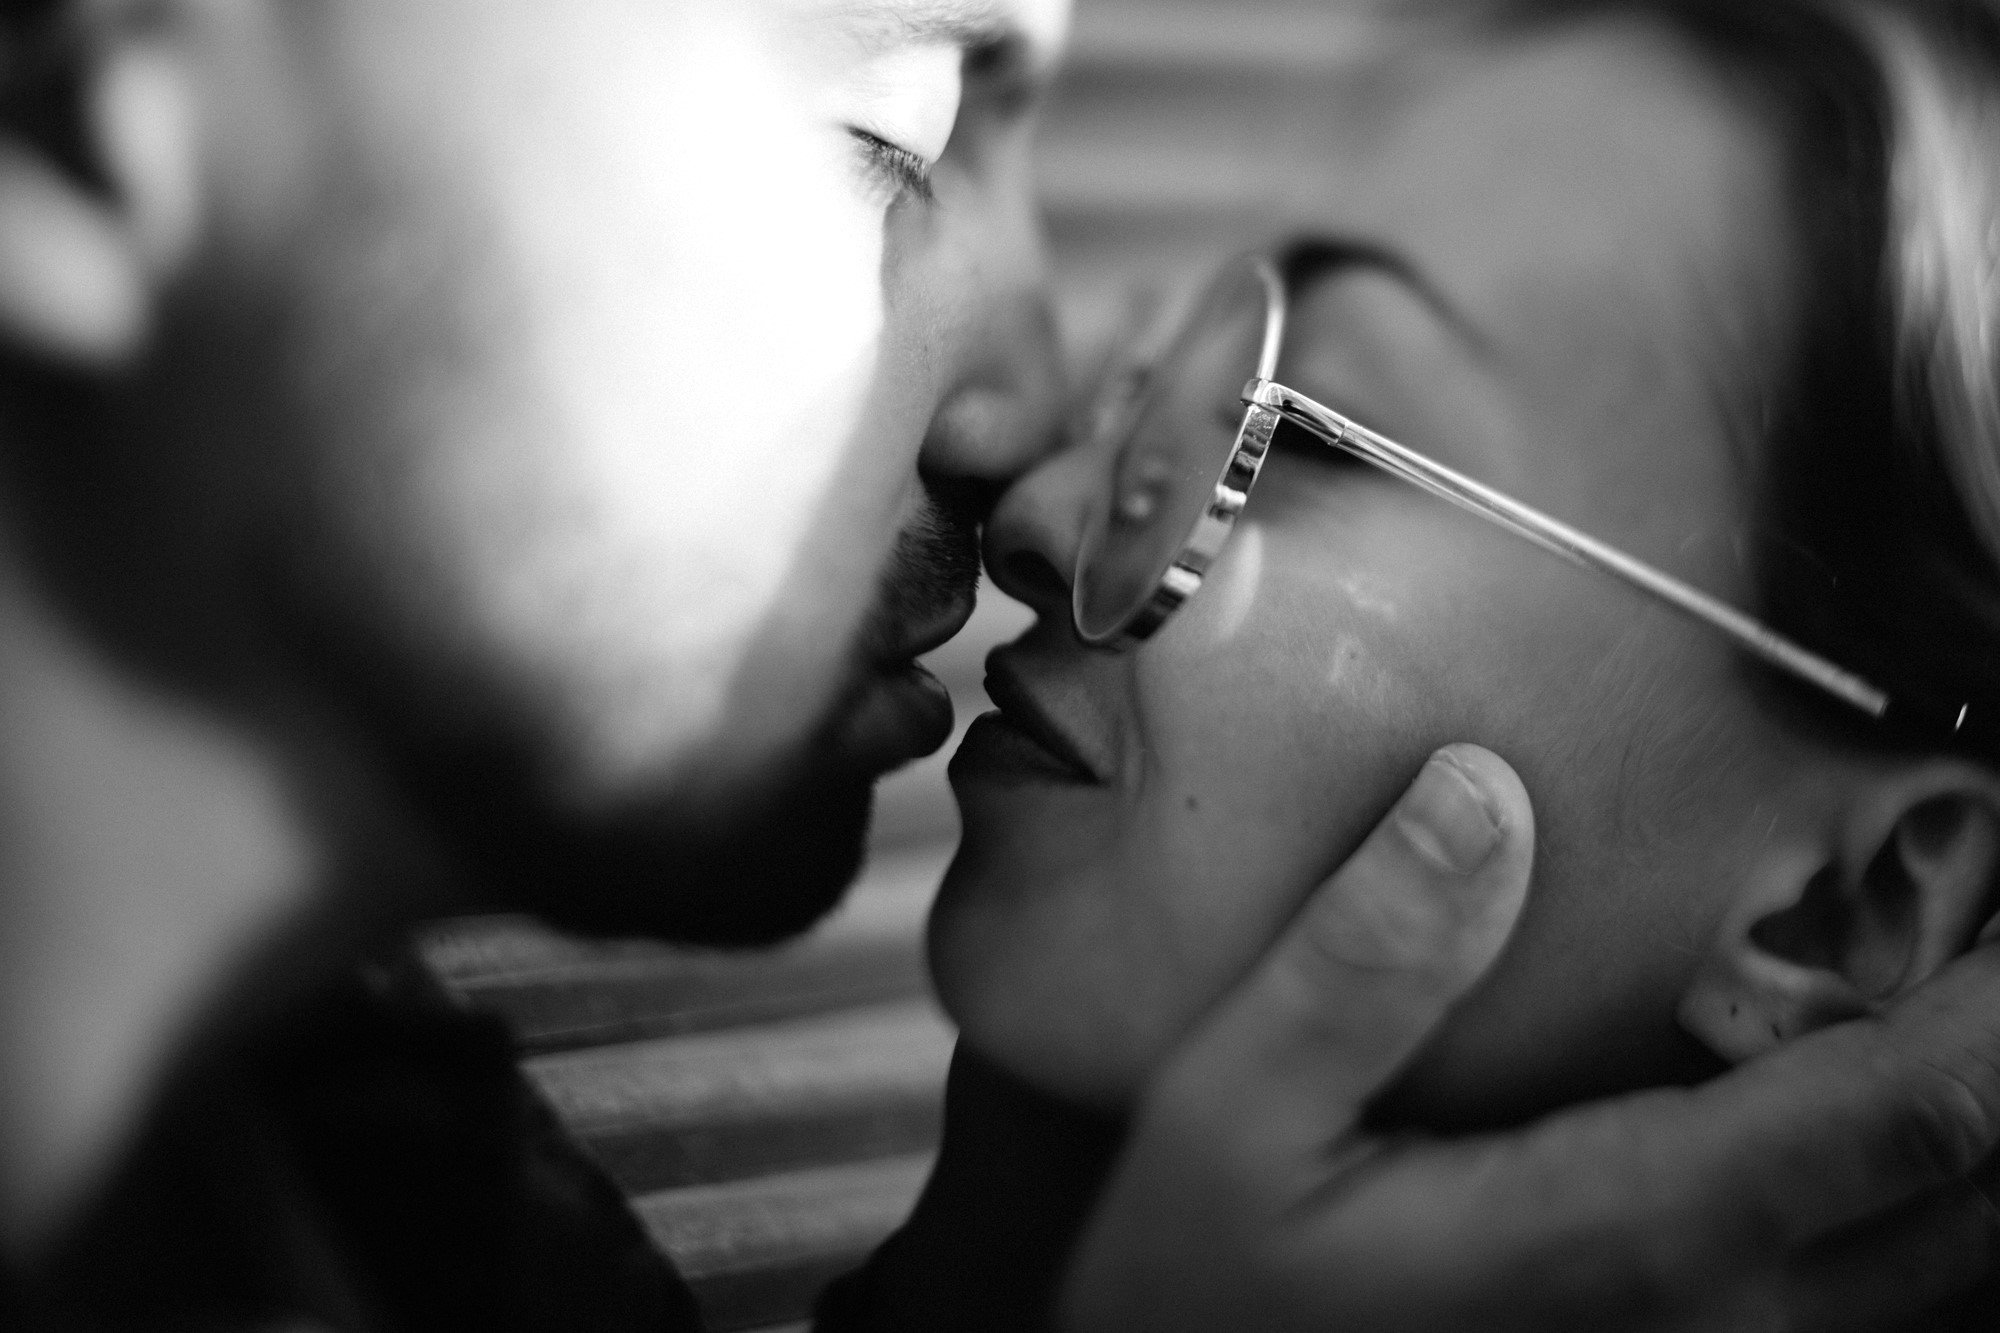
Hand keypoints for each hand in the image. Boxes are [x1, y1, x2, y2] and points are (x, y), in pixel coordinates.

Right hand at [1059, 744, 1999, 1331]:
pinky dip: (1930, 1210)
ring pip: (1954, 1269)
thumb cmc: (1204, 1286)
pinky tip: (1867, 1126)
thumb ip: (1362, 963)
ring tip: (1949, 995)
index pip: (1899, 1113)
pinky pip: (1884, 1311)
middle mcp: (1719, 1325)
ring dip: (1978, 1133)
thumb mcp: (1233, 1110)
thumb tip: (1485, 790)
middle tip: (1979, 913)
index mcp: (1624, 1237)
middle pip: (1976, 1196)